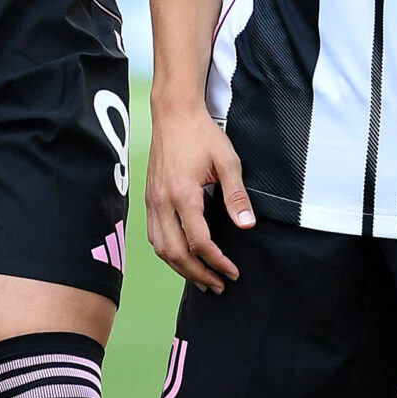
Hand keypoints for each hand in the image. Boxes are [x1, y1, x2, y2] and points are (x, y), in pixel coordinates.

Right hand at [145, 102, 254, 292]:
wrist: (173, 112)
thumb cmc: (201, 133)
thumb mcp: (227, 160)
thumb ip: (236, 195)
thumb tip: (246, 225)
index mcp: (183, 194)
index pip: (199, 242)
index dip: (217, 262)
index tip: (233, 272)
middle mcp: (163, 202)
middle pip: (176, 253)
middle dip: (198, 274)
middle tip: (219, 285)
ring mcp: (152, 201)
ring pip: (161, 248)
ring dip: (181, 268)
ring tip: (202, 278)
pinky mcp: (149, 198)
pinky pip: (154, 235)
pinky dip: (168, 252)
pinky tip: (182, 256)